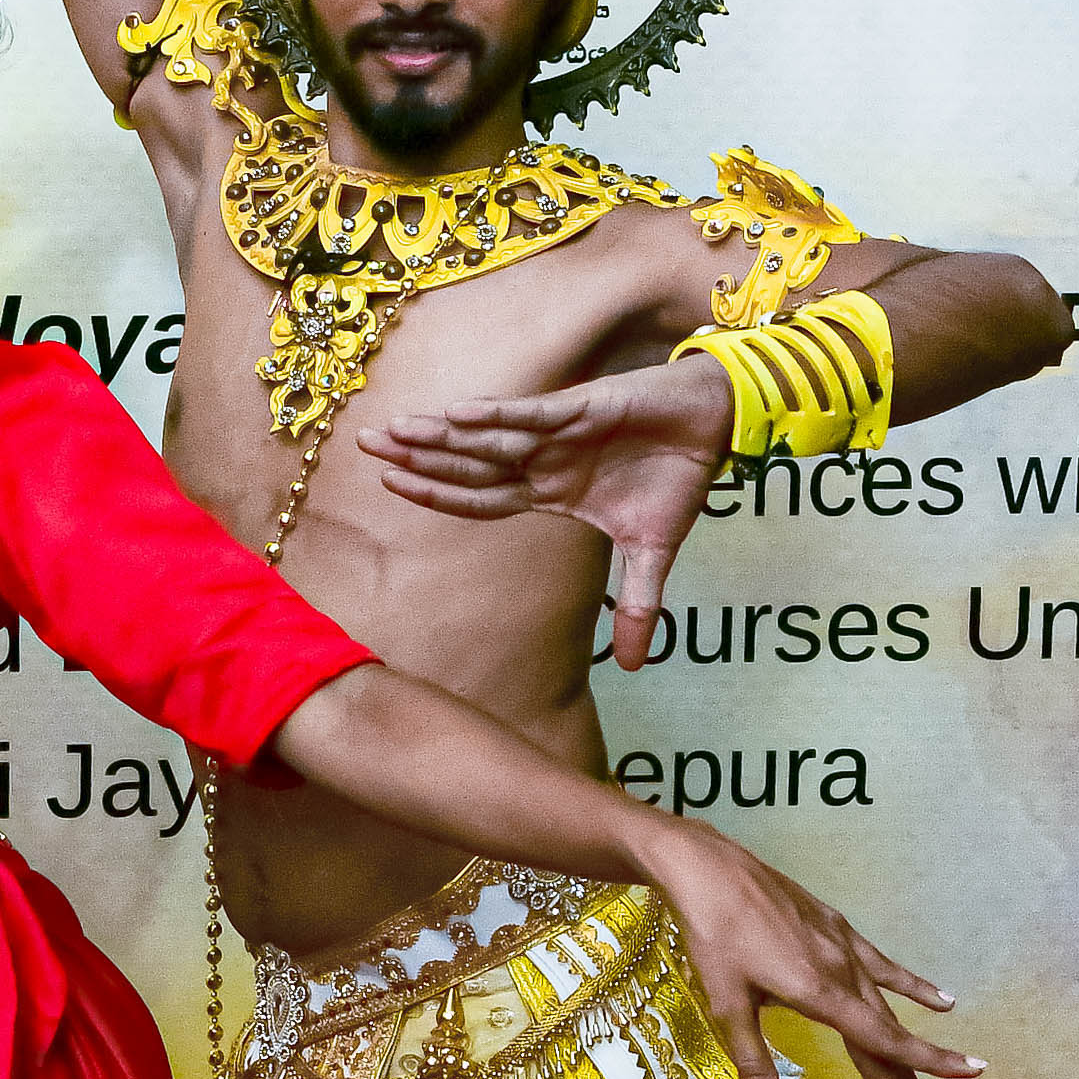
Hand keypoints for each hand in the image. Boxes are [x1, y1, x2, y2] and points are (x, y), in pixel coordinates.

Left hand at [360, 355, 735, 666]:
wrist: (714, 424)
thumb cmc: (677, 475)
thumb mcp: (653, 552)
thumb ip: (637, 606)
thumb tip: (632, 669)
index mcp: (550, 490)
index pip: (480, 497)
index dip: (438, 493)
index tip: (392, 487)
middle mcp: (543, 460)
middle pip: (468, 463)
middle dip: (418, 456)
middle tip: (364, 447)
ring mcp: (558, 433)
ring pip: (488, 438)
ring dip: (441, 434)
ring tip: (394, 430)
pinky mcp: (583, 409)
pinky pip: (530, 415)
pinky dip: (495, 416)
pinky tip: (455, 415)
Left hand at [637, 816, 981, 1078]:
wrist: (710, 869)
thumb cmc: (713, 937)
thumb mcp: (726, 1004)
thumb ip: (753, 1062)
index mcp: (821, 994)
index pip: (883, 1042)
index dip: (924, 1065)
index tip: (968, 1075)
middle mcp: (842, 972)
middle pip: (885, 1035)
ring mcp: (842, 947)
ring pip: (885, 1005)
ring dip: (908, 1044)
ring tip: (934, 1077)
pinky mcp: (835, 927)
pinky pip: (882, 965)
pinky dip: (911, 985)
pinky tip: (942, 1000)